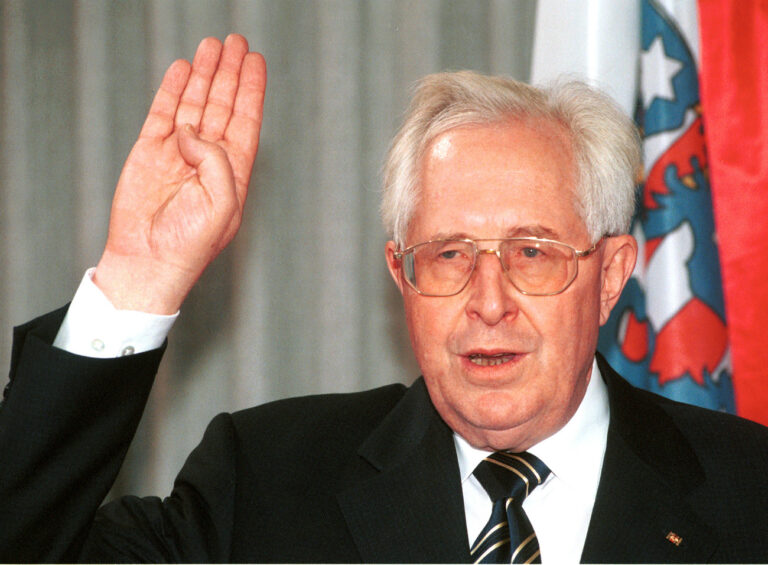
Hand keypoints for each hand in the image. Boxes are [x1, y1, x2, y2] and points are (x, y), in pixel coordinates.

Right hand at [93, 34, 265, 313]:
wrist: (147, 262)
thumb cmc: (189, 246)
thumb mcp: (221, 205)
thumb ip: (216, 162)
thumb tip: (192, 131)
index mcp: (233, 173)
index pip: (245, 121)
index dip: (251, 90)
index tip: (255, 62)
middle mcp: (208, 159)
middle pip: (222, 105)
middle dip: (230, 73)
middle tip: (235, 43)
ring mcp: (178, 154)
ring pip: (194, 104)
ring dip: (204, 76)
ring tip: (212, 46)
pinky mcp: (149, 153)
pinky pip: (163, 114)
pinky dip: (172, 91)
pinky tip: (182, 70)